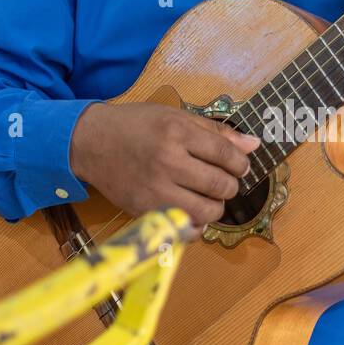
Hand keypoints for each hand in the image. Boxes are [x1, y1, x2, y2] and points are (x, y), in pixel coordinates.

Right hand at [70, 101, 260, 229]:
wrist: (90, 142)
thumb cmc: (135, 126)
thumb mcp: (175, 116)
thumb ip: (215, 131)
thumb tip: (253, 145)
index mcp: (177, 132)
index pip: (227, 155)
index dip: (241, 163)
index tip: (239, 165)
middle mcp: (167, 161)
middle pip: (220, 185)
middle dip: (231, 185)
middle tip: (223, 181)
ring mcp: (155, 189)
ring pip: (207, 211)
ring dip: (215, 206)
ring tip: (207, 196)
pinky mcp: (144, 210)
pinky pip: (185, 228)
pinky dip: (195, 224)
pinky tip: (191, 210)